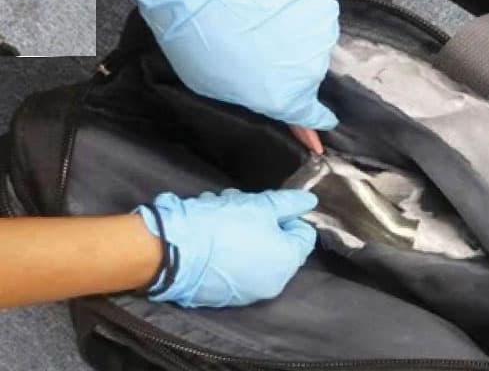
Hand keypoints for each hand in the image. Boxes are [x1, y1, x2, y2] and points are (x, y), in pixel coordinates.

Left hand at [122, 0, 339, 129]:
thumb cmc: (197, 39)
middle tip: (261, 53)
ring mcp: (319, 36)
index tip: (324, 120)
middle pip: (310, 77)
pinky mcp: (319, 4)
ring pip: (314, 44)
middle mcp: (310, 72)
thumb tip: (265, 96)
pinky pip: (314, 15)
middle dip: (291, 69)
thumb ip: (252, 97)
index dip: (316, 121)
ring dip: (296, 40)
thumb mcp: (215, 88)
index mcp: (286, 100)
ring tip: (264, 26)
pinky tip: (274, 6)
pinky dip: (298, 12)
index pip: (314, 118)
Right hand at [137, 189, 317, 307]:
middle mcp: (271, 283)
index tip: (269, 204)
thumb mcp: (260, 206)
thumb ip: (288, 203)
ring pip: (253, 250)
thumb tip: (309, 202)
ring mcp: (246, 291)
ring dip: (241, 229)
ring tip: (217, 213)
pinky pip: (233, 265)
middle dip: (261, 219)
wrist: (170, 251)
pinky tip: (208, 232)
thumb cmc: (220, 226)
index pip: (304, 234)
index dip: (289, 214)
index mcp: (286, 262)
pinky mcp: (222, 293)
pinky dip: (226, 248)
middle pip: (277, 241)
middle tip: (239, 204)